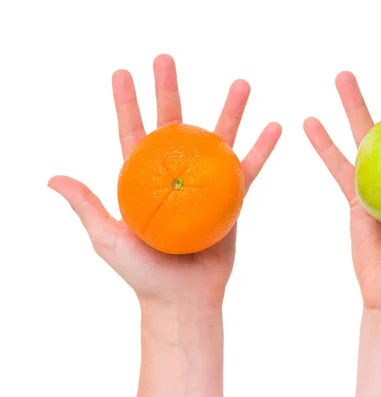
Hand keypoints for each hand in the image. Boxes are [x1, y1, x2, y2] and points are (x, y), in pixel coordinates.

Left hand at [49, 54, 281, 310]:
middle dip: (170, 90)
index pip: (133, 133)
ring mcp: (205, 184)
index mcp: (144, 180)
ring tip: (241, 84)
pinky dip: (262, 149)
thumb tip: (52, 178)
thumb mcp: (107, 239)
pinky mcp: (232, 199)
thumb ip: (86, 206)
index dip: (127, 103)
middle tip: (167, 60)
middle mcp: (174, 175)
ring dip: (230, 111)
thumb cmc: (142, 274)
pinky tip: (274, 127)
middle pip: (174, 125)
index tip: (123, 72)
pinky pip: (249, 169)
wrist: (183, 299)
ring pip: (219, 140)